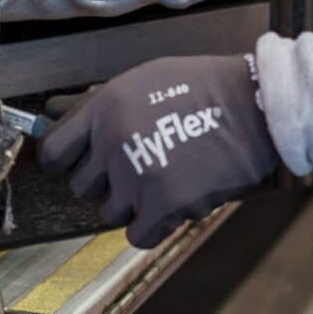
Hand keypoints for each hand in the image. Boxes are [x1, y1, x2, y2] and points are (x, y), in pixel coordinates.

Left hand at [37, 53, 280, 248]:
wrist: (259, 108)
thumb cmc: (203, 89)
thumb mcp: (144, 79)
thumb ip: (98, 102)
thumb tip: (53, 112)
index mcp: (105, 107)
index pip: (53, 152)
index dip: (63, 163)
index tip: (78, 166)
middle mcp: (113, 141)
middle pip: (81, 187)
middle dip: (105, 182)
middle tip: (136, 167)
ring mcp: (138, 176)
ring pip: (109, 212)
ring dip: (131, 203)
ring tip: (163, 179)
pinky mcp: (165, 205)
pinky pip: (137, 234)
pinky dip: (153, 225)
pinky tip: (171, 204)